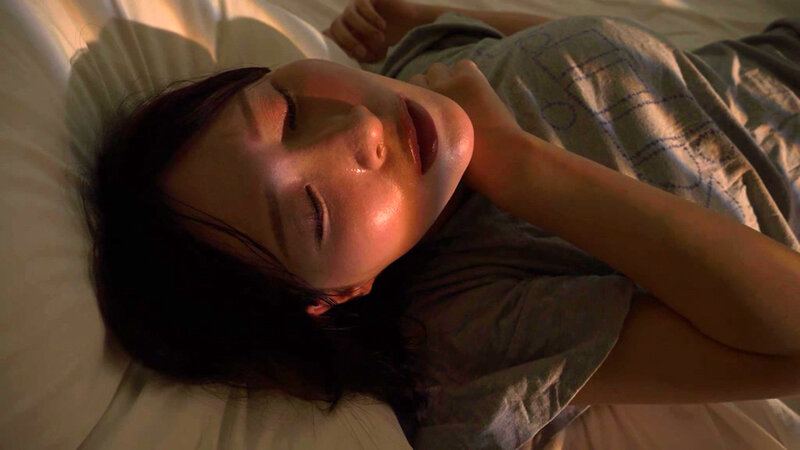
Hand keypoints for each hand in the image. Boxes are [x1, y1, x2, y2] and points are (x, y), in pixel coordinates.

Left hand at [322, 0, 417, 62]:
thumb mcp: (373, 54)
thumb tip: (349, 61)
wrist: (409, 26)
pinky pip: (362, 4)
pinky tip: (382, 26)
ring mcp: (356, 5)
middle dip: (348, 41)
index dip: (335, 46)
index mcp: (344, 31)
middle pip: (335, 26)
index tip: (349, 56)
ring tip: (381, 38)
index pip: (329, 36)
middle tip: (363, 52)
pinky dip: (371, 18)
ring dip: (364, 29)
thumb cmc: (388, 42)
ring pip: (349, 14)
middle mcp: (346, 18)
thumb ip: (359, 56)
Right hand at [408, 60, 525, 194]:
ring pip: (436, 69)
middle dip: (427, 89)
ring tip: (458, 94)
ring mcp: (445, 83)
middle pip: (416, 80)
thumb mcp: (431, 154)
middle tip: (442, 103)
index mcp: (412, 117)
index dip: (415, 103)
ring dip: (445, 79)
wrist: (498, 157)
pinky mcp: (467, 77)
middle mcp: (423, 97)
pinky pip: (461, 66)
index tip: (424, 112)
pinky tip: (473, 88)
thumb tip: (419, 128)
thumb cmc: (467, 167)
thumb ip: (421, 137)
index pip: (403, 96)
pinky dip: (465, 73)